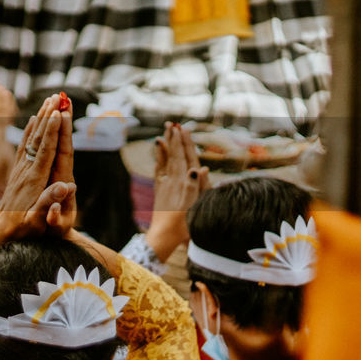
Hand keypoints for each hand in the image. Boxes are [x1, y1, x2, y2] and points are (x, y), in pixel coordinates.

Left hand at [0, 95, 74, 241]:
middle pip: (39, 138)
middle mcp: (26, 170)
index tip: (59, 114)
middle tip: (57, 97)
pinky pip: (24, 145)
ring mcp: (20, 168)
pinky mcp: (17, 170)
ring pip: (32, 137)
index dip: (53, 132)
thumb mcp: (37, 219)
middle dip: (48, 116)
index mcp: (34, 180)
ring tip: (49, 100)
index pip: (46, 150)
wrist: (1, 230)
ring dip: (41, 117)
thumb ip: (50, 202)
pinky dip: (30, 130)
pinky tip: (33, 119)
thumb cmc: (23, 228)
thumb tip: (67, 187)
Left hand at [144, 122, 207, 260]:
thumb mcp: (195, 205)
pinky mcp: (159, 190)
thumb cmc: (183, 223)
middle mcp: (173, 180)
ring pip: (166, 160)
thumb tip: (202, 168)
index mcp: (185, 183)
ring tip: (165, 131)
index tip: (183, 129)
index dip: (184, 143)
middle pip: (174, 155)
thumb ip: (197, 186)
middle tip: (173, 124)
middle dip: (174, 139)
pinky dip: (159, 159)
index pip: (185, 157)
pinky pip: (159, 170)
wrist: (164, 235)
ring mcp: (165, 184)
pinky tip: (158, 152)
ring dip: (166, 144)